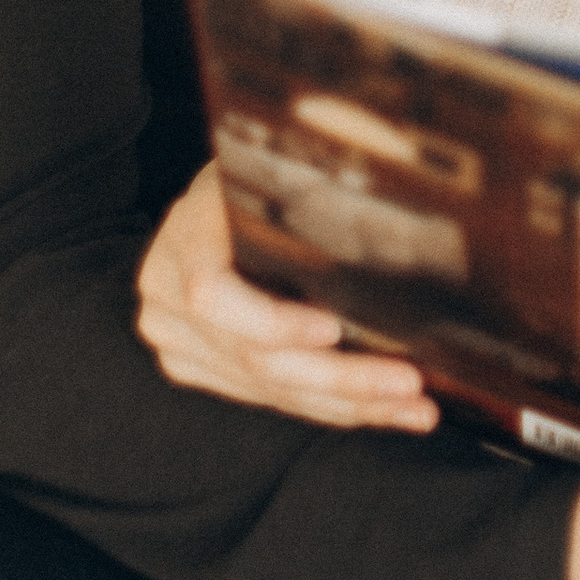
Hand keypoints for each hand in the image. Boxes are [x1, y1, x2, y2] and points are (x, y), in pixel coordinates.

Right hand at [134, 161, 440, 433]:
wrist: (215, 206)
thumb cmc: (260, 180)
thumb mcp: (277, 169)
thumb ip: (310, 191)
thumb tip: (394, 202)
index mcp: (183, 236)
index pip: (211, 293)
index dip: (271, 321)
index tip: (333, 327)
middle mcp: (166, 296)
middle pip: (254, 358)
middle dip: (341, 378)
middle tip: (410, 385)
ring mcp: (177, 340)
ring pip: (268, 390)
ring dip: (349, 405)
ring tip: (414, 410)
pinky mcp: (196, 368)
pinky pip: (268, 398)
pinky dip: (327, 407)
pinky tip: (379, 410)